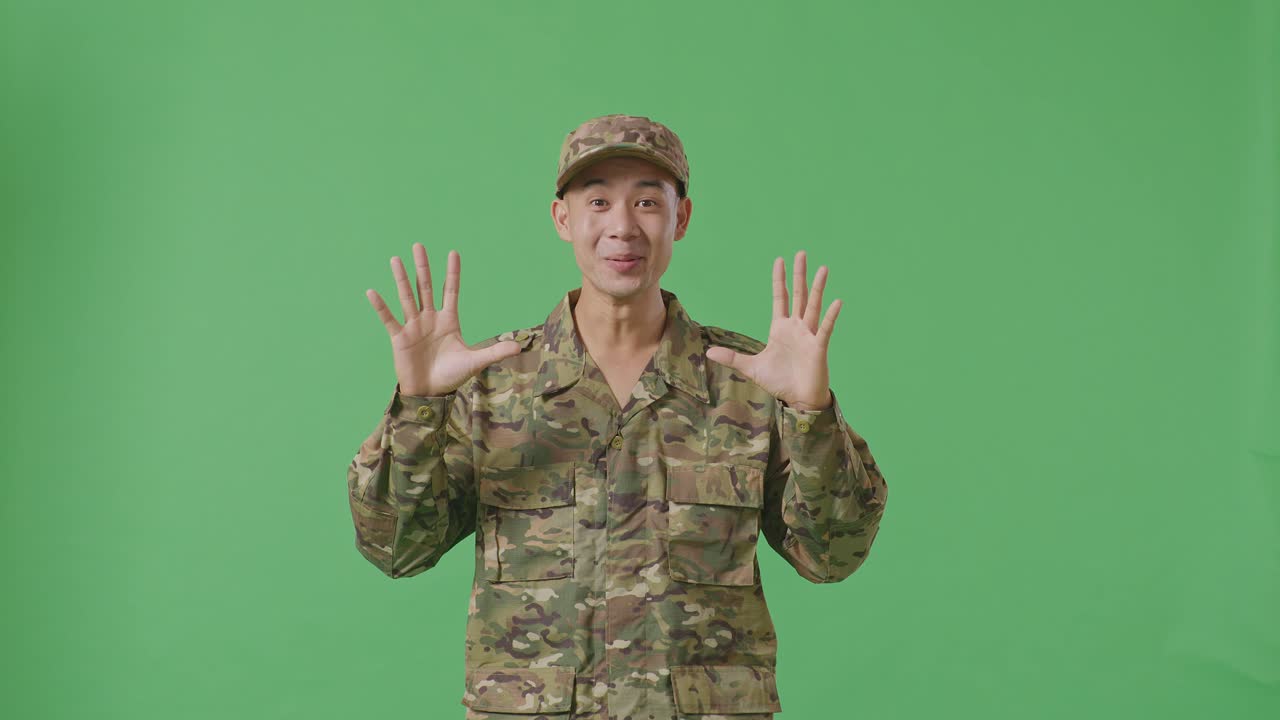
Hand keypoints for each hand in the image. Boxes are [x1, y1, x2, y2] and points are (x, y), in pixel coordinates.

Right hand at [366, 244, 521, 396]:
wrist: (431, 393)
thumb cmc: (452, 376)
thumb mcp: (474, 362)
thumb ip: (494, 352)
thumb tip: (520, 347)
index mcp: (449, 321)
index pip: (450, 291)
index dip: (452, 273)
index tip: (453, 252)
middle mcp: (430, 319)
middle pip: (425, 287)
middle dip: (423, 267)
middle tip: (418, 245)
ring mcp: (414, 326)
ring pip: (407, 297)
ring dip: (401, 278)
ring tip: (396, 259)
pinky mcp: (400, 338)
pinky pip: (389, 319)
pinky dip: (381, 306)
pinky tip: (372, 292)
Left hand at [705, 251, 840, 410]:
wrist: (798, 400)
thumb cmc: (779, 382)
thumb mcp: (751, 368)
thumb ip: (732, 358)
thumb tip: (708, 352)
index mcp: (780, 328)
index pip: (780, 298)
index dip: (779, 279)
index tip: (780, 260)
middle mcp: (796, 327)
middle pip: (798, 295)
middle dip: (799, 274)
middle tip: (801, 253)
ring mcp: (809, 335)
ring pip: (813, 306)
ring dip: (818, 288)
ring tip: (823, 268)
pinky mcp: (819, 347)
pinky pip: (826, 328)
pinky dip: (831, 316)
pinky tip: (837, 301)